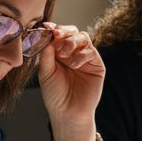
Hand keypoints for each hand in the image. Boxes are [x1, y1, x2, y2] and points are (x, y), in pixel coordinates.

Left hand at [37, 24, 104, 140]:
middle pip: (72, 32)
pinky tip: (74, 65)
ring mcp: (85, 58)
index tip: (47, 27)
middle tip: (56, 36)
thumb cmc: (55, 95)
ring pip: (82, 38)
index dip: (53, 29)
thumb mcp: (45, 72)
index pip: (58, 34)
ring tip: (64, 55)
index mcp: (58, 53)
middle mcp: (72, 53)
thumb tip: (47, 36)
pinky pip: (91, 51)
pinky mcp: (96, 65)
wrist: (68, 112)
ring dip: (72, 42)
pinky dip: (81, 54)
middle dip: (64, 31)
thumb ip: (46, 54)